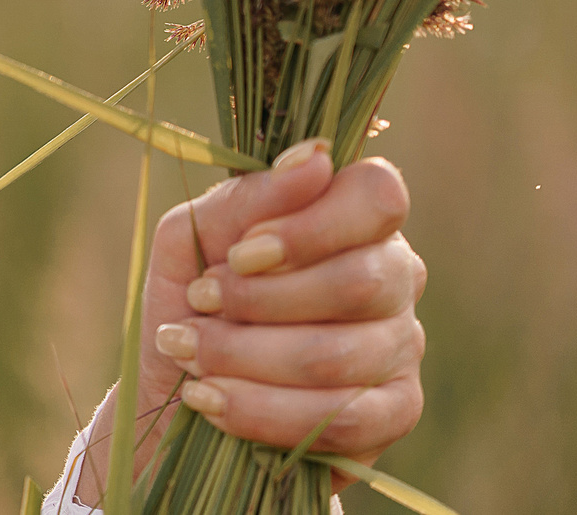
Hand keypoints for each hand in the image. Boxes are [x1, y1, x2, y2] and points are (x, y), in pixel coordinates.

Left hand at [77, 140, 427, 499]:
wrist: (173, 392)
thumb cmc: (191, 301)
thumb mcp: (192, 238)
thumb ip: (247, 199)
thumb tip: (314, 159)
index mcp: (353, 218)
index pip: (377, 196)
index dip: (310, 225)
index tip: (240, 252)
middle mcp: (394, 276)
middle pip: (359, 282)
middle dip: (260, 300)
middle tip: (198, 302)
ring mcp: (403, 346)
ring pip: (340, 355)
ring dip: (245, 356)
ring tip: (188, 353)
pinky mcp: (396, 412)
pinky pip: (344, 418)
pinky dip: (263, 410)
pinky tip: (211, 399)